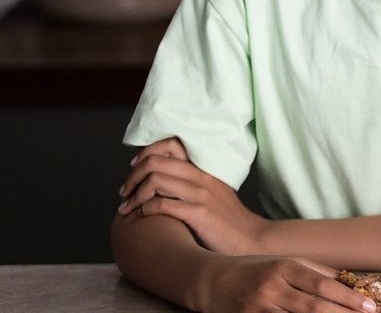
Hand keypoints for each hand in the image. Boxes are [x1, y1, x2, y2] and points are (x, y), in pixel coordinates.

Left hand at [118, 140, 267, 255]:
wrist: (251, 239)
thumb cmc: (228, 222)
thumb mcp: (214, 194)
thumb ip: (192, 185)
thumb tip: (160, 182)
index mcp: (204, 169)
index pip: (171, 145)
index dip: (146, 153)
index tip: (134, 168)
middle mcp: (201, 177)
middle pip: (156, 161)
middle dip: (132, 176)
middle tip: (124, 192)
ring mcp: (201, 194)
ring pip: (155, 180)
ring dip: (134, 195)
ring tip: (126, 208)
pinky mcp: (199, 213)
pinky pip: (162, 204)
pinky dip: (144, 210)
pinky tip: (140, 218)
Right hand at [196, 255, 376, 312]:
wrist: (209, 280)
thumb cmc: (254, 270)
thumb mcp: (284, 263)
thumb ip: (315, 272)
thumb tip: (348, 281)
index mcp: (285, 267)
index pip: (323, 284)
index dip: (348, 297)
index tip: (369, 306)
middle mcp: (272, 286)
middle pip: (313, 306)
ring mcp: (258, 307)